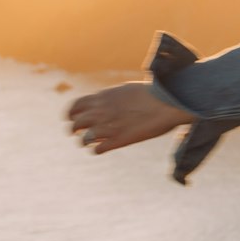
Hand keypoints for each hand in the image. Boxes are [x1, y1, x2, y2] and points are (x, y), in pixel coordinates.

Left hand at [66, 83, 195, 154]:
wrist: (167, 102)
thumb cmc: (152, 94)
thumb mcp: (126, 90)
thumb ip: (111, 98)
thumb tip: (106, 102)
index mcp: (102, 98)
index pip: (74, 107)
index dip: (72, 115)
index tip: (74, 119)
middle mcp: (100, 112)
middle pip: (75, 124)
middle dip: (75, 130)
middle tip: (80, 133)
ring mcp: (108, 127)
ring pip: (83, 139)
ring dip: (85, 142)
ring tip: (90, 143)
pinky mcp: (118, 140)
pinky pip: (97, 149)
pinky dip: (97, 150)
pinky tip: (104, 147)